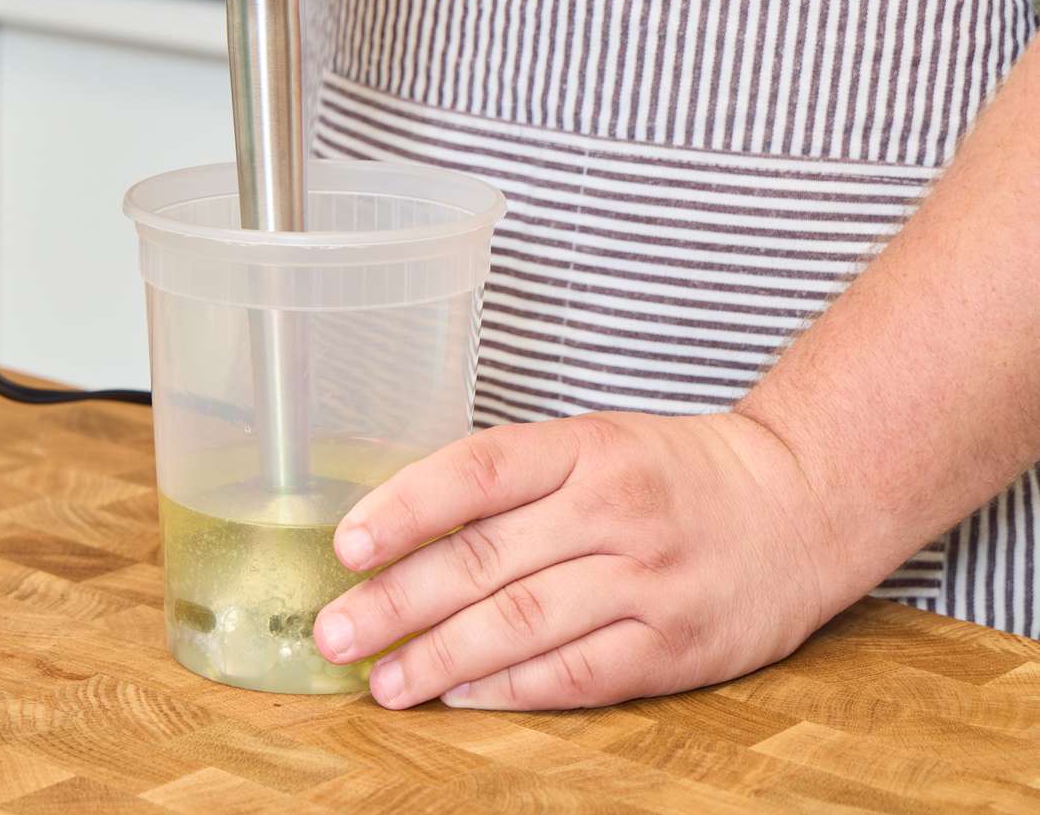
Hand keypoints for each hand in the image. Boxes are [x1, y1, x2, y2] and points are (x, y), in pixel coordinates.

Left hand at [313, 412, 856, 709]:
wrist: (805, 500)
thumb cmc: (674, 474)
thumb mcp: (597, 445)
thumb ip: (513, 484)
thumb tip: (402, 531)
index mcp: (588, 447)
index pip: (478, 471)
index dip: (404, 509)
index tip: (346, 546)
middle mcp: (616, 509)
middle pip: (486, 558)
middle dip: (398, 601)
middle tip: (337, 632)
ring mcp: (650, 580)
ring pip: (523, 624)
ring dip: (441, 659)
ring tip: (384, 681)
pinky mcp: (677, 645)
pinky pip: (577, 673)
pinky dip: (511, 689)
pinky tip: (460, 698)